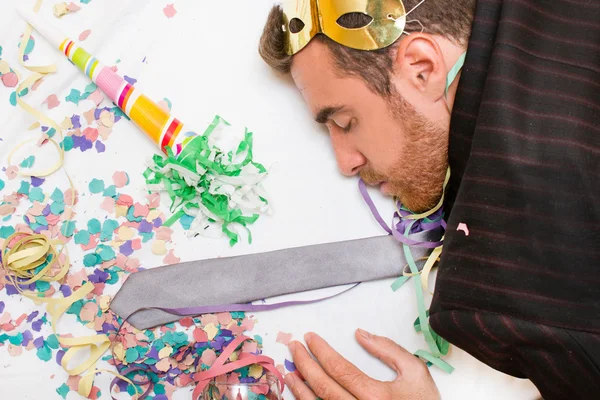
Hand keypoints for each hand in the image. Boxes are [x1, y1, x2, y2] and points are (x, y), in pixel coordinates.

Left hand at [285, 329, 439, 399]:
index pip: (339, 369)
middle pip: (324, 387)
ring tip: (290, 372)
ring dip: (300, 390)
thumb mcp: (415, 372)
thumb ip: (389, 350)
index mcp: (377, 396)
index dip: (320, 351)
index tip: (309, 338)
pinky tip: (302, 395)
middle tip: (294, 348)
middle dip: (305, 365)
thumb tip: (361, 334)